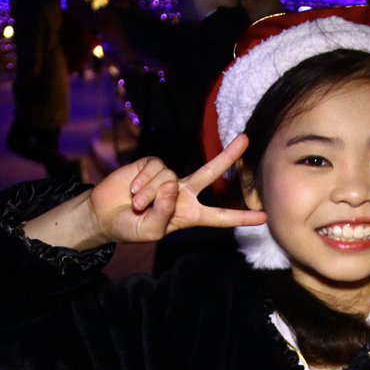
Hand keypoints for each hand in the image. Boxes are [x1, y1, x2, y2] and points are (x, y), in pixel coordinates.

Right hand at [87, 134, 266, 243]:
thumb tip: (173, 185)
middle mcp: (183, 193)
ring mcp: (168, 177)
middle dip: (228, 156)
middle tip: (246, 139)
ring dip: (150, 193)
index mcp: (190, 214)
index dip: (241, 218)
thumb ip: (164, 213)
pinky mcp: (151, 165)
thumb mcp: (150, 230)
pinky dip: (142, 181)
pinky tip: (133, 190)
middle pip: (210, 172)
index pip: (220, 216)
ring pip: (169, 178)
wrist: (105, 214)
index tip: (264, 217)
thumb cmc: (131, 228)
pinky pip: (155, 168)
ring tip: (137, 204)